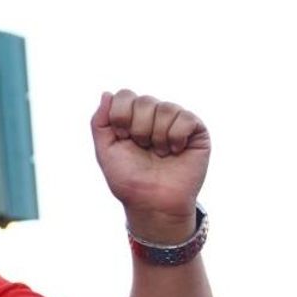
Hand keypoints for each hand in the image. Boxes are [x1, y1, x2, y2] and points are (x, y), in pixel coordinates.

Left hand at [89, 89, 209, 241]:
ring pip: (165, 108)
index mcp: (132, 118)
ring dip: (157, 136)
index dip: (121, 116)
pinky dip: (175, 137)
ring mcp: (176, 122)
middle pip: (144, 100)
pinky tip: (175, 151)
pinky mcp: (196, 131)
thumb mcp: (105, 150)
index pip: (125, 95)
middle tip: (143, 148)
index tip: (122, 138)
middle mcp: (154, 116)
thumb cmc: (129, 179)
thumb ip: (99, 122)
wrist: (152, 202)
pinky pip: (185, 118)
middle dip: (139, 129)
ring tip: (159, 153)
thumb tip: (106, 94)